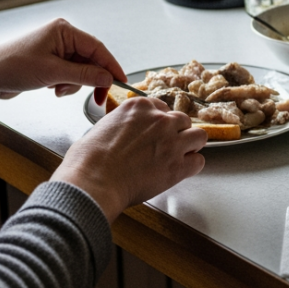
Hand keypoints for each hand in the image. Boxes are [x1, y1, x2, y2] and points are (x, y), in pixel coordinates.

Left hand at [0, 19, 125, 106]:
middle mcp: (61, 37)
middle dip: (89, 78)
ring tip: (57, 89)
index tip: (121, 81)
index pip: (97, 48)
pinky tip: (51, 88)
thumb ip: (84, 74)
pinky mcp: (49, 62)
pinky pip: (69, 75)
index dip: (111, 65)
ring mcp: (55, 50)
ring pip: (80, 70)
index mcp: (63, 30)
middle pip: (91, 59)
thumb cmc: (11, 66)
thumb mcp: (52, 72)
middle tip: (97, 96)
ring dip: (74, 83)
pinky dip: (64, 84)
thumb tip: (108, 77)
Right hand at [51, 96, 207, 222]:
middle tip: (167, 146)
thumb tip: (119, 132)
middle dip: (177, 133)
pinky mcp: (178, 165)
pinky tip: (181, 171)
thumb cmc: (89, 159)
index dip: (160, 122)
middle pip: (183, 120)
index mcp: (139, 107)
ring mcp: (171, 141)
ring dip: (191, 146)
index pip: (162, 108)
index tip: (156, 132)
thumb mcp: (101, 127)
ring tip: (180, 156)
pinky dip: (192, 167)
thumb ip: (119, 124)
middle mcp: (159, 120)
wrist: (93, 180)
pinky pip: (199, 161)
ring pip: (199, 136)